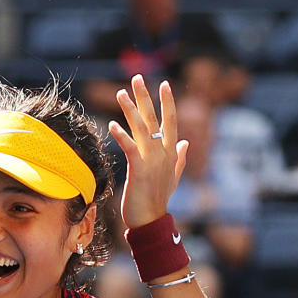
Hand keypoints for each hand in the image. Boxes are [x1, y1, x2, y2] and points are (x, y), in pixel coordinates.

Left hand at [108, 76, 188, 227]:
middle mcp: (163, 152)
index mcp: (171, 152)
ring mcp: (152, 160)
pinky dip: (121, 136)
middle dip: (145, 97)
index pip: (170, 121)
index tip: (163, 84)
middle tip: (136, 77)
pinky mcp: (140, 169)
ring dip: (131, 109)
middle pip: (154, 118)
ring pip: (142, 128)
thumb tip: (186, 142)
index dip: (167, 102)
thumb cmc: (159, 200)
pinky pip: (130, 148)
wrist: (151, 220)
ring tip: (121, 93)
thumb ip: (180, 157)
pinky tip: (112, 125)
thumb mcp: (173, 176)